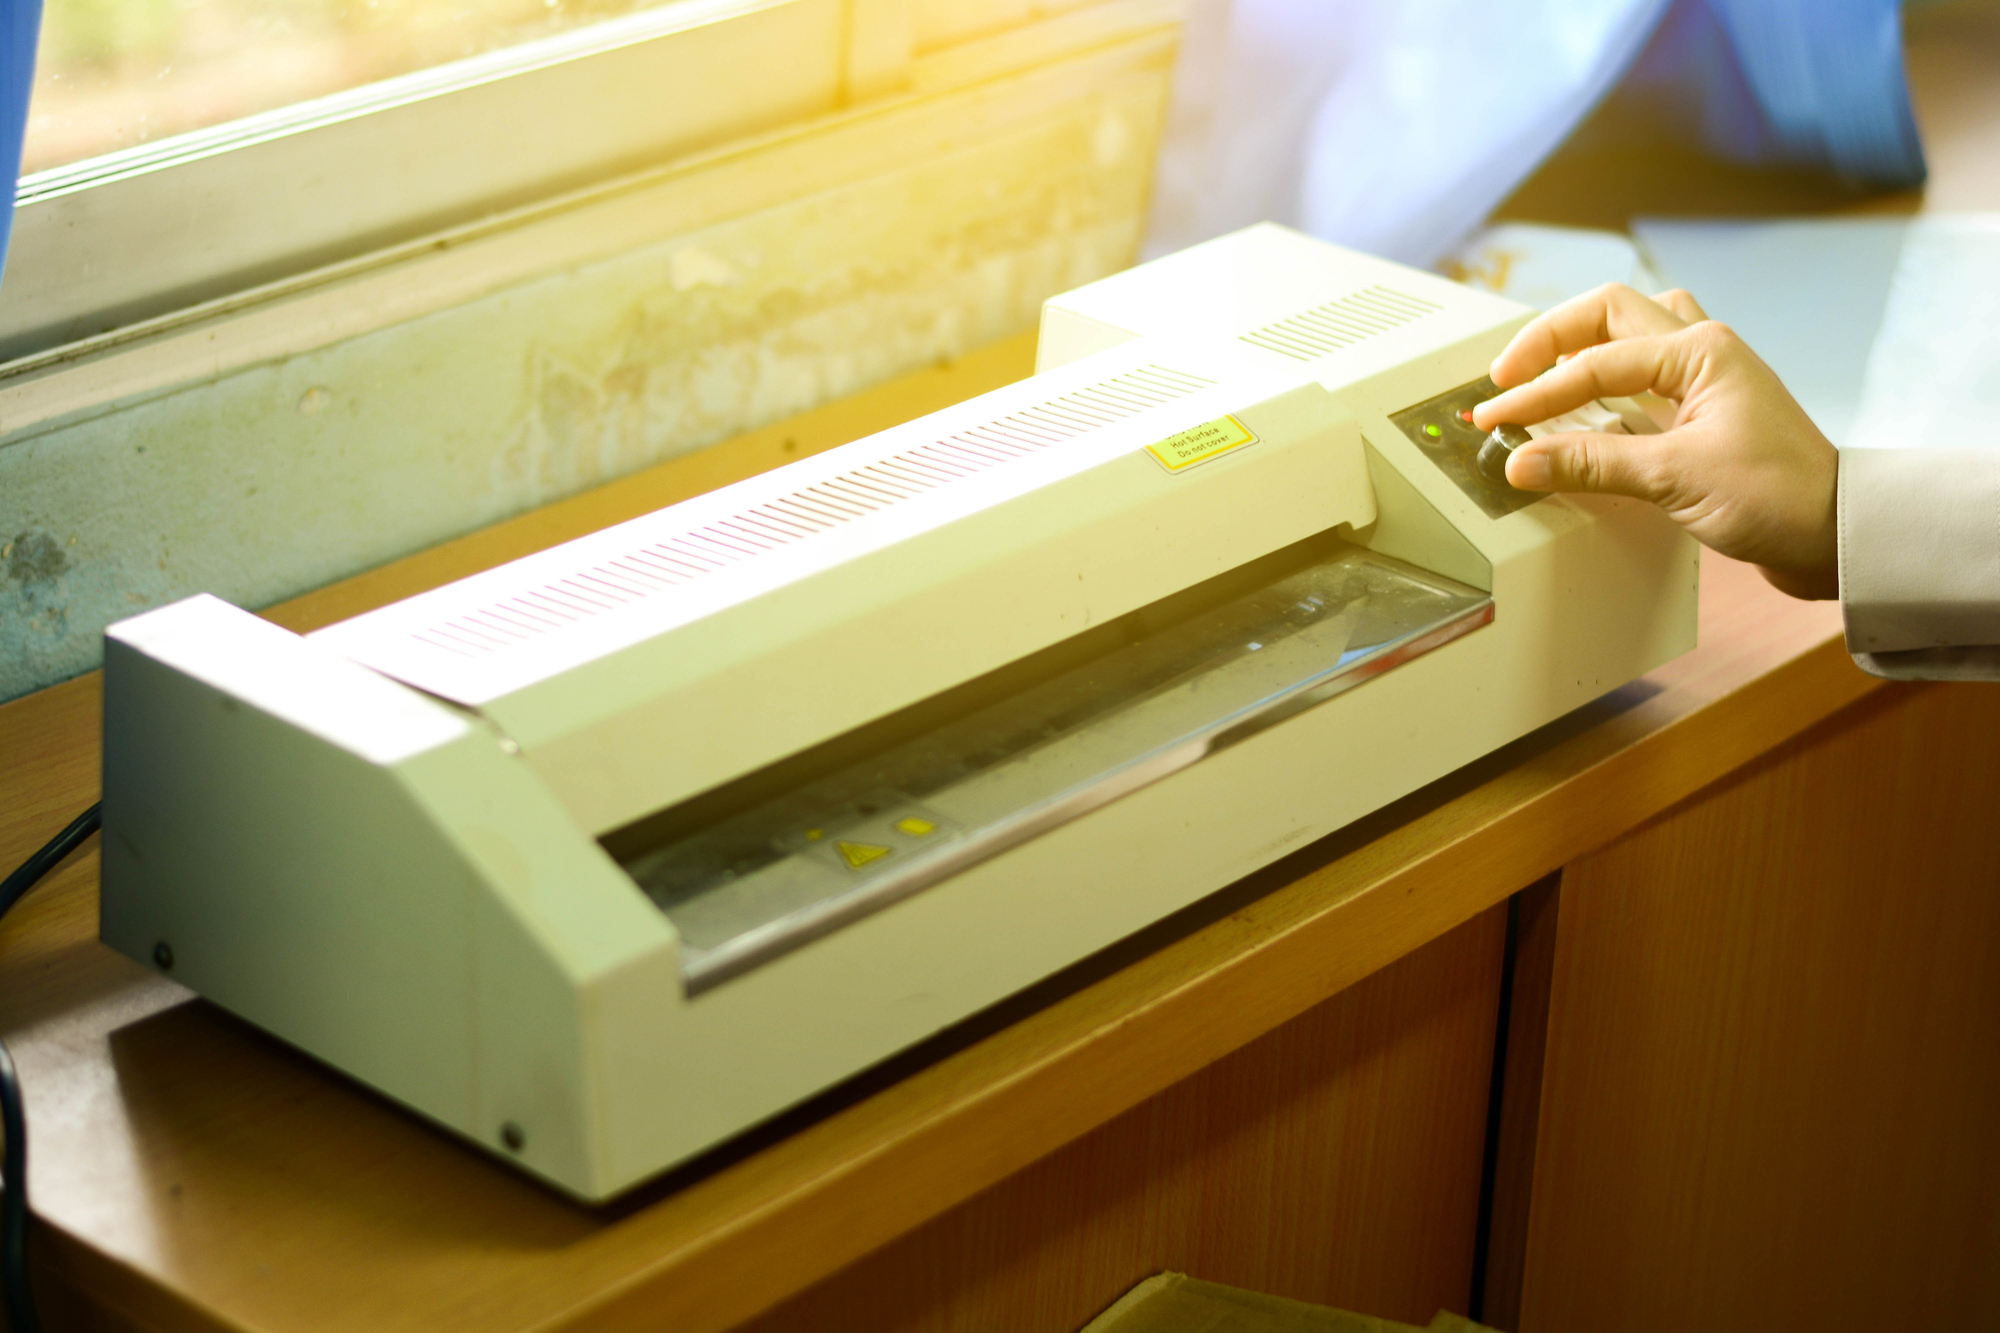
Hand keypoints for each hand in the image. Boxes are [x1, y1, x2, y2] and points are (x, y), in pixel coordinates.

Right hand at [1470, 283, 1838, 599]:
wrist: (1834, 532)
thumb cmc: (1779, 497)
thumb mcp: (1673, 477)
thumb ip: (1591, 464)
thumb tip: (1522, 461)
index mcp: (1699, 351)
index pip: (1594, 362)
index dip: (1536, 394)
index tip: (1497, 421)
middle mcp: (1703, 350)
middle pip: (1609, 312)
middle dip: (1550, 338)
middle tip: (1506, 375)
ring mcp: (1706, 377)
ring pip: (1632, 330)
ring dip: (1583, 343)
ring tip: (1543, 372)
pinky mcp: (1704, 409)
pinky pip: (1644, 371)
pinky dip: (1607, 377)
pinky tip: (1588, 403)